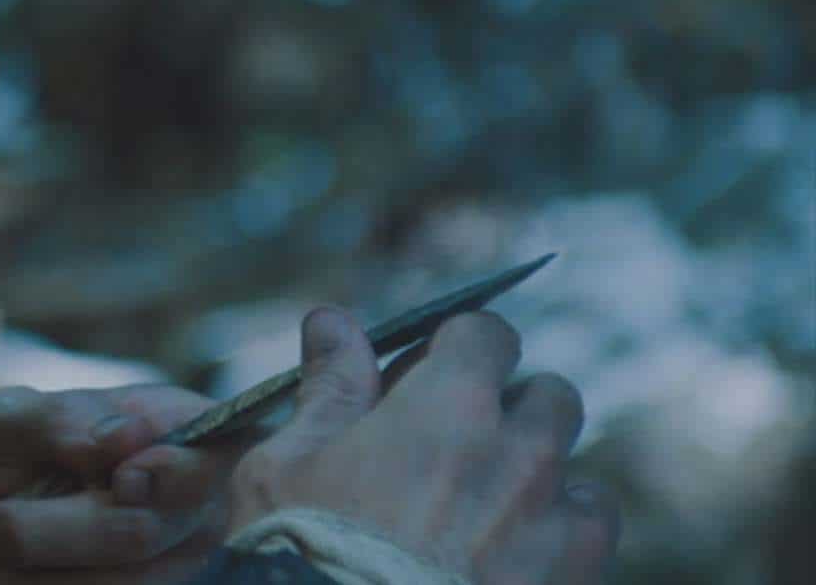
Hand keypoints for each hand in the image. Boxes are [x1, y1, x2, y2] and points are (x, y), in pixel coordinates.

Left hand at [0, 384, 234, 582]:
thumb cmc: (6, 451)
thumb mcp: (12, 416)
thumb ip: (57, 420)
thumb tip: (113, 440)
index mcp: (178, 434)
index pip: (202, 455)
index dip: (173, 473)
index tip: (128, 479)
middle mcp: (189, 509)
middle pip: (141, 534)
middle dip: (58, 535)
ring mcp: (167, 569)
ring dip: (24, 581)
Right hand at [231, 308, 620, 583]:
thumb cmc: (306, 553)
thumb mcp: (288, 464)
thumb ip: (328, 388)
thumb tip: (332, 321)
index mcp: (450, 406)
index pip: (487, 335)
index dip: (459, 352)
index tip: (431, 381)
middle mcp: (519, 454)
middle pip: (550, 398)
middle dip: (513, 412)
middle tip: (461, 452)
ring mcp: (555, 525)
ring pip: (578, 475)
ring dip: (543, 482)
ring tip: (491, 517)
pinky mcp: (575, 580)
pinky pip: (592, 540)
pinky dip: (562, 542)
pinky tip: (516, 561)